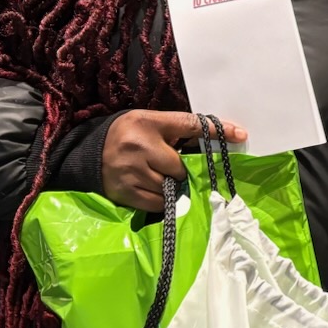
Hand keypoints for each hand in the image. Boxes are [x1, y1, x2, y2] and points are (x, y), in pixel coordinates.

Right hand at [102, 110, 243, 212]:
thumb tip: (221, 136)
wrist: (86, 153)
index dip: (216, 131)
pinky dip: (159, 200)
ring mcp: (131, 172)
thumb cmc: (126, 135)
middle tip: (166, 167)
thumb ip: (179, 129)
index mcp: (148, 123)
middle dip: (178, 170)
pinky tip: (147, 189)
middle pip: (181, 167)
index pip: (190, 125)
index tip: (241, 135)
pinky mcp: (125, 192)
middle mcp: (139, 146)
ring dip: (169, 187)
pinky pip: (156, 204)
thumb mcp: (150, 123)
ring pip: (170, 188)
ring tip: (153, 177)